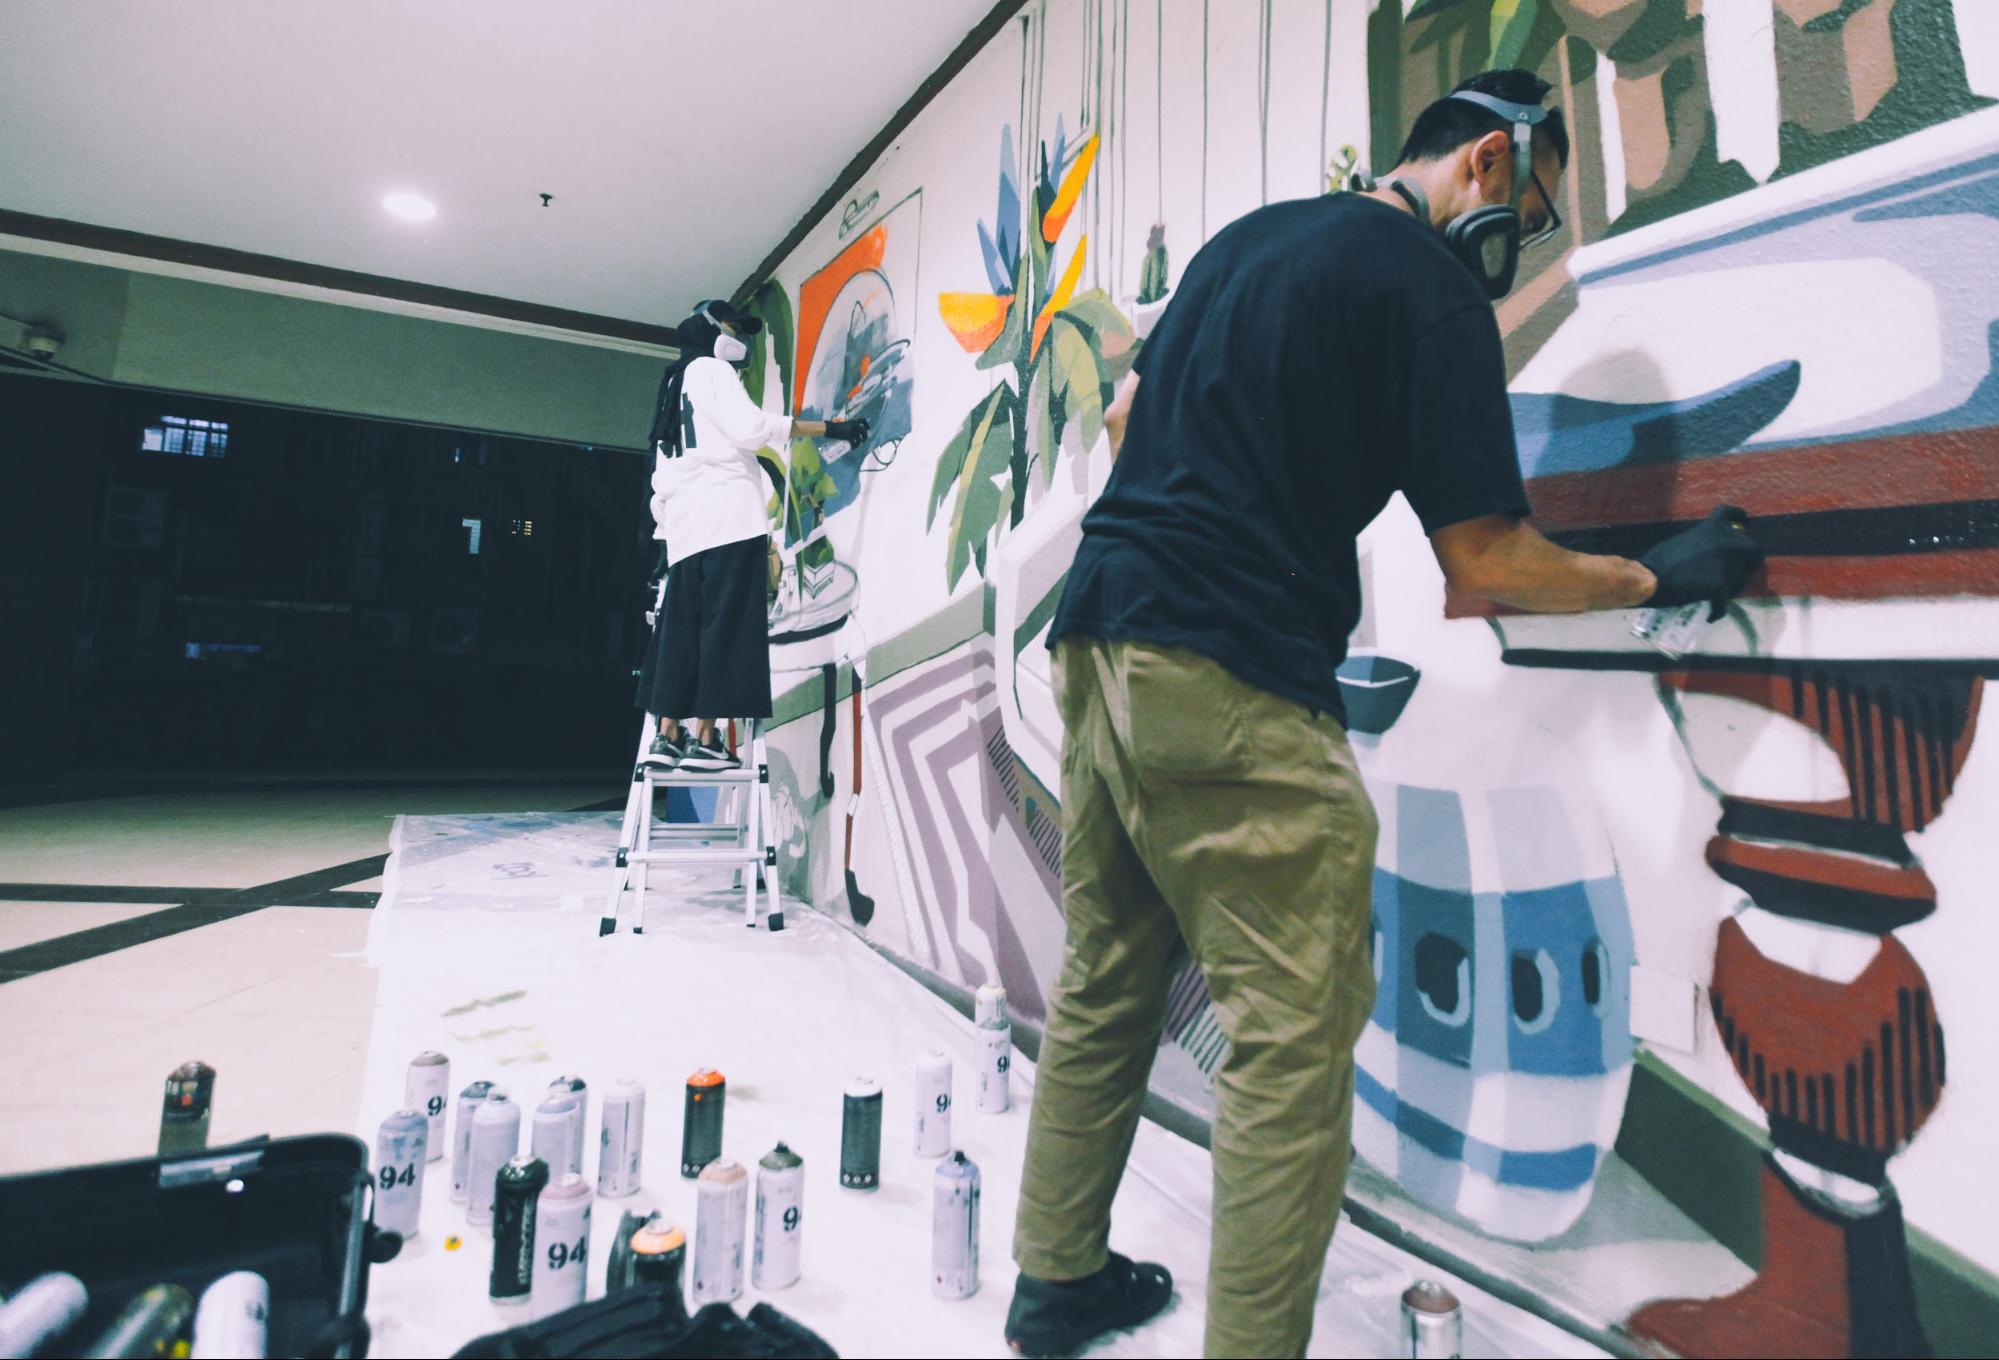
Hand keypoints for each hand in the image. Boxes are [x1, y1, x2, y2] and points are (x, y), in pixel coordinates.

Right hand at [823, 417, 868, 443]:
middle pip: (864, 431)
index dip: (867, 425)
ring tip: (858, 444)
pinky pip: (854, 443)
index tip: (868, 429)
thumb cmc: (835, 426)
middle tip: (864, 440)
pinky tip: (853, 448)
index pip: (863, 421)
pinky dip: (854, 446)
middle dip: (865, 436)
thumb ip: (849, 426)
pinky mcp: (849, 437)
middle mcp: (854, 425)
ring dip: (860, 442)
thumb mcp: (844, 424)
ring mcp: (852, 431)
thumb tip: (852, 431)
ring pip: (859, 439)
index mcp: (853, 421)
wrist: (830, 428)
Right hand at [1639, 506, 1765, 620]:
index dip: (1741, 518)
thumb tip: (1710, 553)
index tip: (1744, 524)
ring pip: (1741, 580)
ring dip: (1731, 588)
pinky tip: (1710, 616)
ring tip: (1717, 596)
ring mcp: (1727, 565)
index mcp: (1713, 527)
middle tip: (1738, 573)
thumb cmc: (1658, 559)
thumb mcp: (1684, 541)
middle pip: (1753, 550)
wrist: (1650, 579)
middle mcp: (1728, 542)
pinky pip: (1724, 603)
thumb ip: (1703, 542)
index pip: (1732, 514)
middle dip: (1749, 563)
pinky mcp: (1721, 586)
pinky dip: (1717, 611)